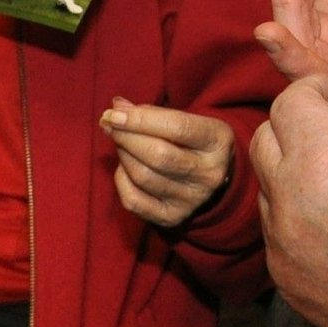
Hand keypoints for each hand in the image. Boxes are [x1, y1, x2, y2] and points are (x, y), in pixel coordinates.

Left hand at [100, 97, 234, 228]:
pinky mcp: (173, 217)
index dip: (141, 119)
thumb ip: (154, 113)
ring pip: (142, 176)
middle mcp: (209, 174)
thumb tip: (116, 108)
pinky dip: (121, 179)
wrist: (215, 177)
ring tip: (119, 141)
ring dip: (123, 154)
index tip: (114, 112)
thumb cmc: (194, 141)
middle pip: (158, 155)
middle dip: (126, 137)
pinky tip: (124, 166)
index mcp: (217, 142)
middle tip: (110, 124)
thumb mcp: (188, 119)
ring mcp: (191, 200)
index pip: (177, 127)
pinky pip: (133, 200)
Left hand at [249, 75, 327, 326]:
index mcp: (327, 161)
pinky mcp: (285, 281)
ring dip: (293, 175)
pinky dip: (298, 219)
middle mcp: (291, 201)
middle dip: (295, 128)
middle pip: (266, 139)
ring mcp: (282, 246)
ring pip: (268, 189)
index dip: (312, 91)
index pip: (291, 103)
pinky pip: (278, 233)